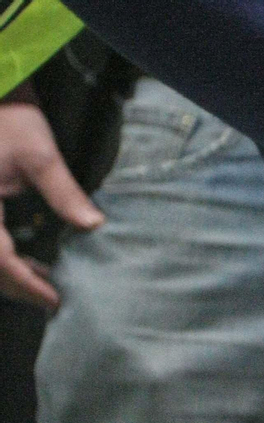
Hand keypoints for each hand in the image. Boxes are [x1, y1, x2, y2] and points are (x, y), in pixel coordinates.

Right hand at [0, 98, 104, 309]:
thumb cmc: (11, 121)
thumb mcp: (40, 156)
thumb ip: (65, 194)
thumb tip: (95, 225)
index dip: (25, 283)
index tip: (54, 300)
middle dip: (17, 285)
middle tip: (53, 300)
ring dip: (9, 273)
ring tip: (45, 283)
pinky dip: (2, 257)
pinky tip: (28, 262)